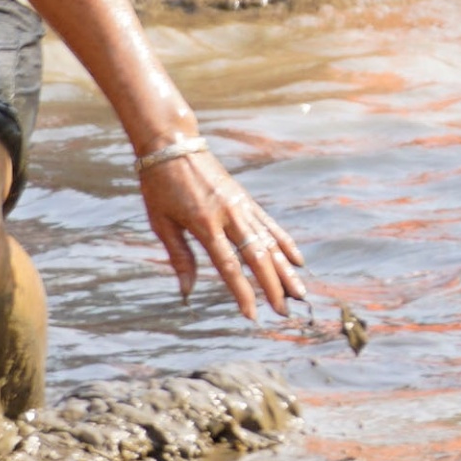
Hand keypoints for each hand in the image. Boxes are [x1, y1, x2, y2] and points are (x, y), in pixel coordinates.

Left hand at [136, 138, 311, 317]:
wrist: (174, 145)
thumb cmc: (160, 186)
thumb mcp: (161, 223)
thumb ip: (179, 257)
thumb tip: (187, 292)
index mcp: (205, 224)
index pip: (229, 266)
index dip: (242, 292)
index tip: (252, 314)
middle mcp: (230, 215)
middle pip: (259, 256)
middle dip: (274, 287)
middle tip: (285, 312)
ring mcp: (242, 206)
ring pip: (271, 242)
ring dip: (287, 270)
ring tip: (300, 292)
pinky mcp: (247, 200)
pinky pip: (271, 225)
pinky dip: (286, 243)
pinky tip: (298, 260)